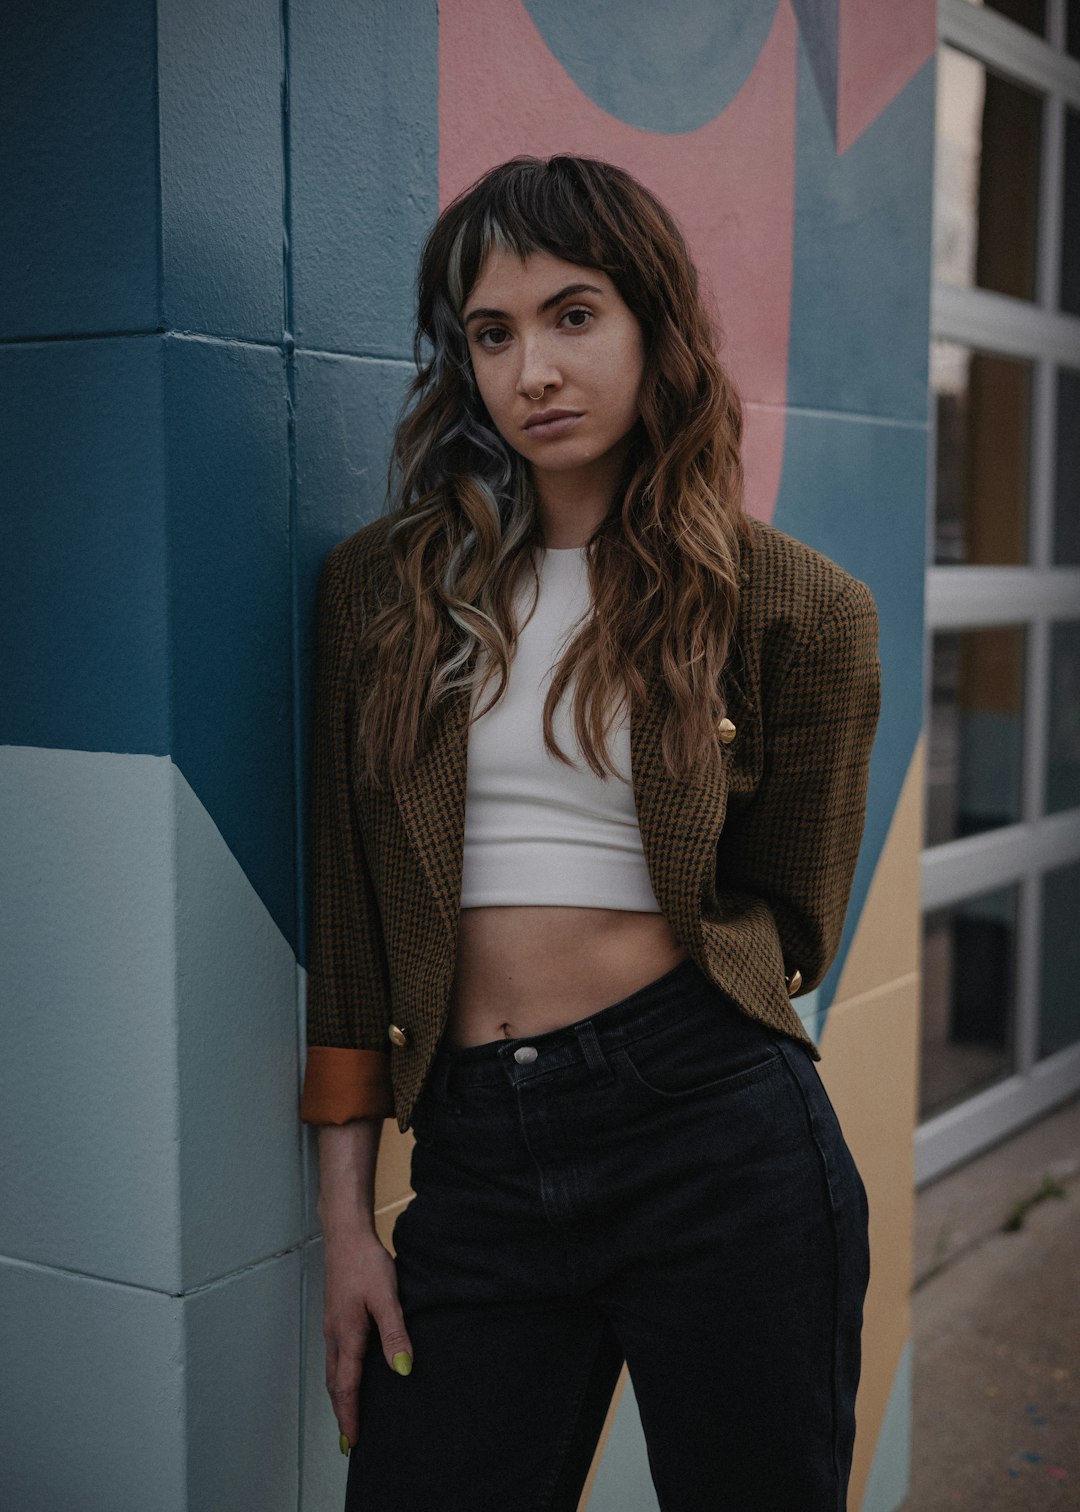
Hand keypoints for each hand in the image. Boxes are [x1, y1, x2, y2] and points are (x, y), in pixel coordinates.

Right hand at [322, 1229, 413, 1449]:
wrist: (345, 1233)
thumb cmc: (364, 1262)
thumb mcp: (386, 1297)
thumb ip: (394, 1334)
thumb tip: (402, 1370)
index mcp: (346, 1336)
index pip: (346, 1387)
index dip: (349, 1416)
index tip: (352, 1442)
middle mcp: (334, 1335)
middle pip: (334, 1384)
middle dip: (341, 1412)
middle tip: (348, 1439)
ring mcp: (332, 1325)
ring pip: (332, 1370)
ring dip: (339, 1395)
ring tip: (348, 1413)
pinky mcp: (336, 1315)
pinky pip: (335, 1355)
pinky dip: (340, 1375)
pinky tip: (351, 1372)